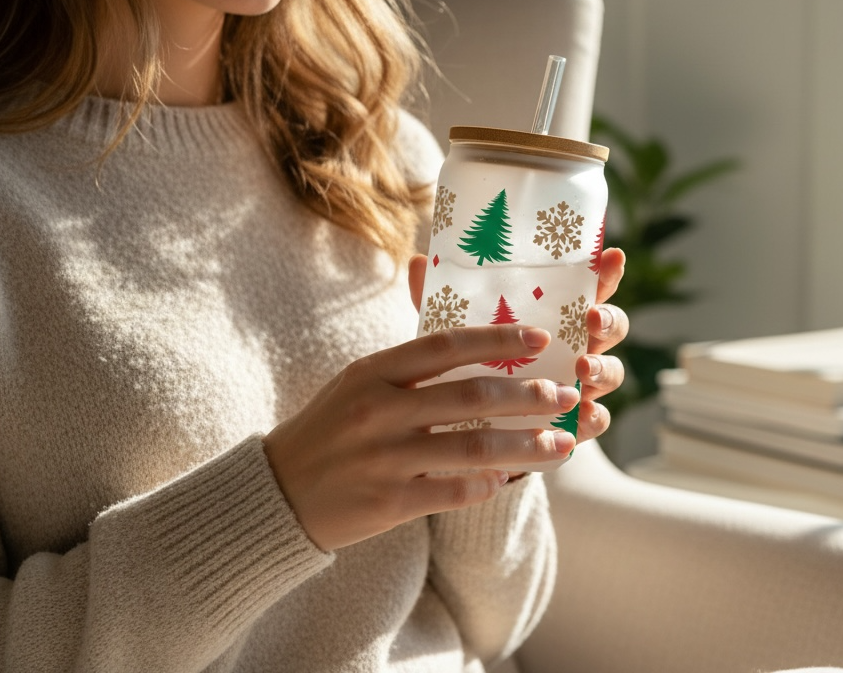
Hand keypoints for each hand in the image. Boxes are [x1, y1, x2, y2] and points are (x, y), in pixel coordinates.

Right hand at [263, 326, 578, 551]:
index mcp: (372, 372)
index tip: (542, 339)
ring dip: (525, 446)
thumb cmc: (331, 430)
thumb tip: (479, 344)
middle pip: (470, 397)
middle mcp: (377, 410)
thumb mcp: (358, 383)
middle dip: (528, 396)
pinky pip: (452, 491)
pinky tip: (510, 480)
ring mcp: (382, 458)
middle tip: (565, 395)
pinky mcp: (386, 503)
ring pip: (472, 448)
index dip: (498, 339)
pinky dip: (487, 485)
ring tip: (561, 443)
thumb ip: (411, 364)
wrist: (276, 493)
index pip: (446, 345)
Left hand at [408, 248, 629, 447]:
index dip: (605, 271)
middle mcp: (575, 345)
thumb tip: (417, 261)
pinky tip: (579, 417)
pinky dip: (591, 418)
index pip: (588, 287)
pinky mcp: (573, 423)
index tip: (610, 256)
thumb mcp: (453, 333)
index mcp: (555, 316)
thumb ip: (441, 301)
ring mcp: (578, 385)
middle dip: (609, 320)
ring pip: (610, 372)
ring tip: (581, 368)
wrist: (464, 427)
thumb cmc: (465, 366)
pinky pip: (596, 420)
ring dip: (602, 368)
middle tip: (591, 319)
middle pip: (612, 326)